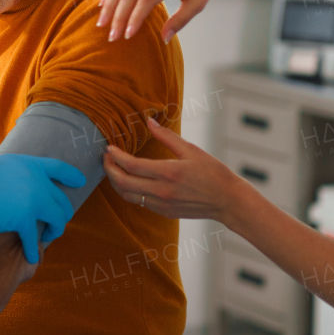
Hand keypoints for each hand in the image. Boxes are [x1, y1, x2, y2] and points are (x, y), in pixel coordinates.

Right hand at [0, 154, 85, 262]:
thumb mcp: (1, 170)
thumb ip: (18, 177)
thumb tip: (26, 190)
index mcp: (29, 165)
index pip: (58, 167)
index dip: (71, 175)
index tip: (80, 182)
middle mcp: (36, 179)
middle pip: (61, 199)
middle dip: (62, 213)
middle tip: (56, 223)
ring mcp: (32, 199)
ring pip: (57, 218)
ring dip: (55, 230)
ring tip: (48, 237)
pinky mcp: (23, 218)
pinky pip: (35, 238)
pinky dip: (34, 249)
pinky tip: (33, 256)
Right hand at [96, 0, 228, 42]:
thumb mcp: (198, 3)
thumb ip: (180, 21)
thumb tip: (164, 39)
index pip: (146, 1)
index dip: (134, 19)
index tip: (126, 36)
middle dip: (117, 16)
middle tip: (111, 36)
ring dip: (109, 3)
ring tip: (102, 22)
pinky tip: (104, 3)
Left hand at [102, 118, 257, 223]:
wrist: (227, 201)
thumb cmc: (213, 173)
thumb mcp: (191, 150)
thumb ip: (167, 137)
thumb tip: (149, 122)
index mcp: (168, 172)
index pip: (131, 165)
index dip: (116, 156)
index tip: (109, 148)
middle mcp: (162, 191)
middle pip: (123, 183)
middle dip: (109, 170)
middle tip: (105, 158)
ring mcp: (162, 204)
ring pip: (128, 195)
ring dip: (116, 182)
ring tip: (113, 169)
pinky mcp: (164, 212)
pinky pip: (139, 202)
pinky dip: (130, 191)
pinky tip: (130, 181)